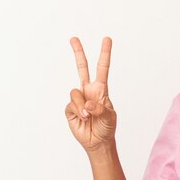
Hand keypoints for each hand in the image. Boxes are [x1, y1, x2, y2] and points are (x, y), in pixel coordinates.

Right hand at [64, 37, 116, 152]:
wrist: (97, 141)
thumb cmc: (107, 127)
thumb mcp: (109, 117)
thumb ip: (100, 109)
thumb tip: (88, 103)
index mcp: (101, 89)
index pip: (102, 68)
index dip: (105, 54)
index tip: (107, 39)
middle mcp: (88, 90)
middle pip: (82, 68)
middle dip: (78, 52)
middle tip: (73, 38)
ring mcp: (78, 98)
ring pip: (75, 92)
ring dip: (82, 105)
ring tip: (89, 116)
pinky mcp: (70, 108)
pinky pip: (71, 105)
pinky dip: (78, 112)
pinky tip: (83, 119)